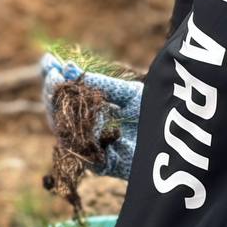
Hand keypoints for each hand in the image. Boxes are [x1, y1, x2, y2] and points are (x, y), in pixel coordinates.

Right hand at [41, 52, 142, 182]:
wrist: (179, 142)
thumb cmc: (154, 117)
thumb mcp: (127, 93)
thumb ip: (99, 84)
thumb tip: (67, 67)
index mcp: (90, 113)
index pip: (63, 96)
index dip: (53, 78)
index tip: (47, 60)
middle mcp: (86, 132)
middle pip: (56, 113)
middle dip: (51, 90)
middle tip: (52, 72)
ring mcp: (92, 149)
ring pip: (63, 130)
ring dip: (58, 106)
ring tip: (58, 83)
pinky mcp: (103, 166)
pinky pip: (83, 149)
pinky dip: (77, 129)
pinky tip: (74, 108)